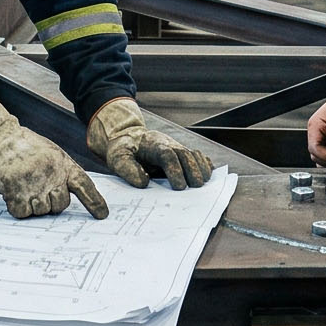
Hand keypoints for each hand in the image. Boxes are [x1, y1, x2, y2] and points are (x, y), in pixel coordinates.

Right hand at [0, 94, 109, 219]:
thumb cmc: (25, 146)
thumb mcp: (51, 153)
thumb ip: (61, 172)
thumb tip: (65, 194)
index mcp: (63, 164)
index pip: (84, 185)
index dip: (94, 201)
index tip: (102, 215)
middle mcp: (51, 175)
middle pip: (60, 206)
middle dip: (51, 203)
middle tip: (38, 189)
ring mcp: (33, 184)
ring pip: (41, 211)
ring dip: (33, 205)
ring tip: (24, 187)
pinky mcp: (15, 191)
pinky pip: (22, 213)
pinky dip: (18, 207)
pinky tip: (14, 193)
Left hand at [86, 97, 213, 189]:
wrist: (129, 138)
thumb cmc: (123, 149)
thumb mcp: (117, 158)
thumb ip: (127, 169)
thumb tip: (143, 183)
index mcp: (152, 145)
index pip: (167, 155)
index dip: (175, 170)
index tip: (179, 187)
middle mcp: (168, 144)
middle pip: (185, 154)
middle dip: (193, 170)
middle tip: (196, 187)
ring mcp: (177, 147)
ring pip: (194, 154)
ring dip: (201, 168)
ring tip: (204, 184)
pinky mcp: (182, 153)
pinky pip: (198, 156)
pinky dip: (205, 164)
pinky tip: (209, 175)